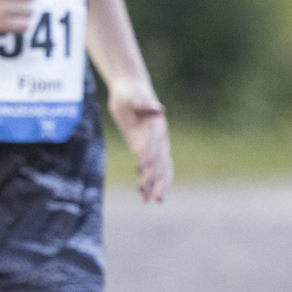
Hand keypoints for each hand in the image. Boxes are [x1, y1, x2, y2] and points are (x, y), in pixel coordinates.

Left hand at [107, 76, 171, 202]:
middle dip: (159, 180)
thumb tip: (159, 109)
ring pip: (158, 169)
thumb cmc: (131, 92)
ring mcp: (153, 145)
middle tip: (156, 198)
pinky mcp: (143, 149)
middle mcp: (159, 138)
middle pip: (162, 162)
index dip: (148, 157)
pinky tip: (142, 196)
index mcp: (157, 126)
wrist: (129, 90)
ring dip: (155, 185)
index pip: (154, 144)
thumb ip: (145, 103)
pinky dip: (147, 181)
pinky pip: (149, 168)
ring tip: (149, 201)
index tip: (139, 170)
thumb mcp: (134, 96)